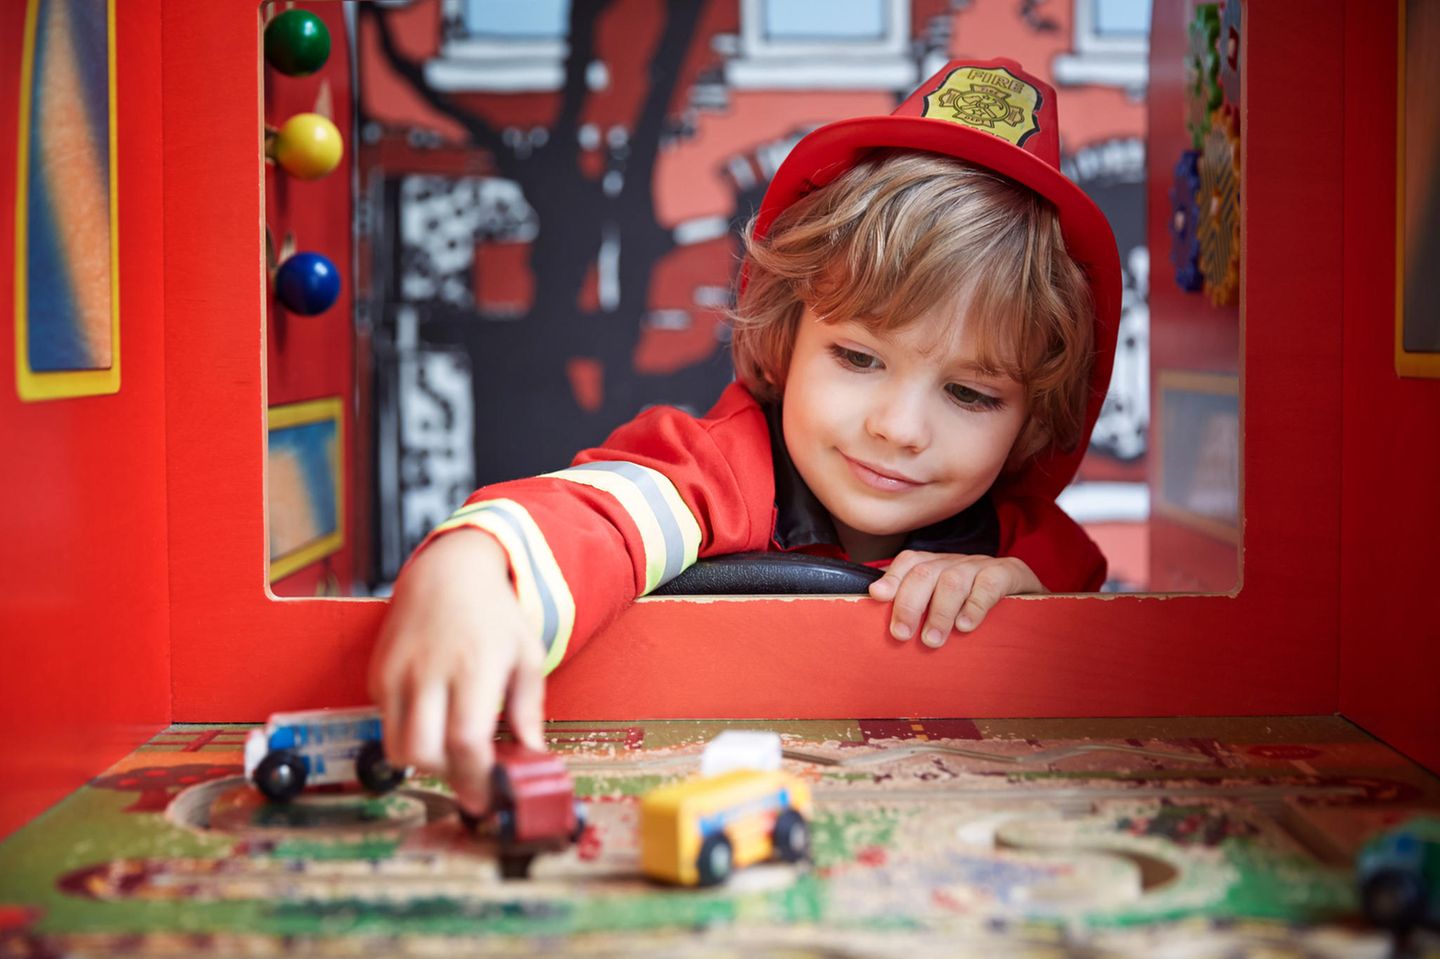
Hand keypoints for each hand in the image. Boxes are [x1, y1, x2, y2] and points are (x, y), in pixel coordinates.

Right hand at [368, 528, 546, 813]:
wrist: (447, 572)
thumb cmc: (493, 616)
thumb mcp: (527, 656)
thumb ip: (529, 710)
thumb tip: (532, 758)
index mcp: (474, 667)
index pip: (465, 741)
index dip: (476, 779)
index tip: (490, 797)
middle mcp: (430, 672)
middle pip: (423, 754)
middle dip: (449, 779)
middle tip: (472, 778)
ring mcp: (398, 673)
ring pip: (397, 749)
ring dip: (426, 764)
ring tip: (452, 752)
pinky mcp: (378, 675)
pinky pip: (388, 725)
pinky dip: (410, 736)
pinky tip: (434, 720)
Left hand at [867, 550, 1045, 647]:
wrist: (1039, 610)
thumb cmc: (985, 618)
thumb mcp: (951, 616)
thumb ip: (924, 617)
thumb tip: (891, 634)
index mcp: (940, 567)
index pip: (910, 562)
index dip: (893, 577)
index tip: (878, 597)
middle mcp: (958, 561)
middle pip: (925, 572)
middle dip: (909, 603)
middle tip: (901, 634)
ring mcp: (983, 565)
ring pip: (953, 580)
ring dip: (939, 612)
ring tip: (932, 640)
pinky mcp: (1011, 572)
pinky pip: (989, 584)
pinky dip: (974, 605)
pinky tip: (966, 626)